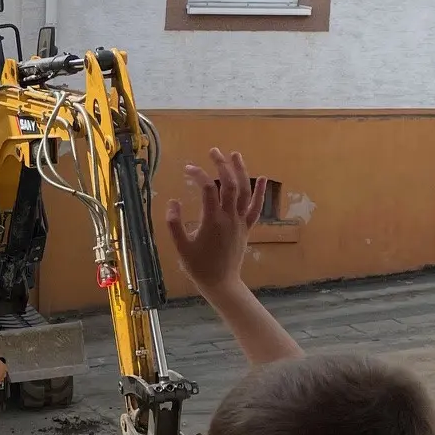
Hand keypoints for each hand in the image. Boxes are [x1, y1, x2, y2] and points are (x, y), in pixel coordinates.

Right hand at [164, 148, 263, 300]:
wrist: (221, 283)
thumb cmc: (198, 267)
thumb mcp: (181, 247)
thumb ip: (174, 224)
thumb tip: (173, 202)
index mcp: (212, 221)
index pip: (208, 189)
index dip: (198, 175)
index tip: (187, 168)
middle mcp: (229, 218)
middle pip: (229, 184)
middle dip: (222, 165)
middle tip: (213, 151)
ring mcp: (240, 222)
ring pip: (244, 191)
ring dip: (241, 171)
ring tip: (234, 154)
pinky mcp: (246, 228)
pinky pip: (255, 207)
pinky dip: (259, 192)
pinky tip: (261, 178)